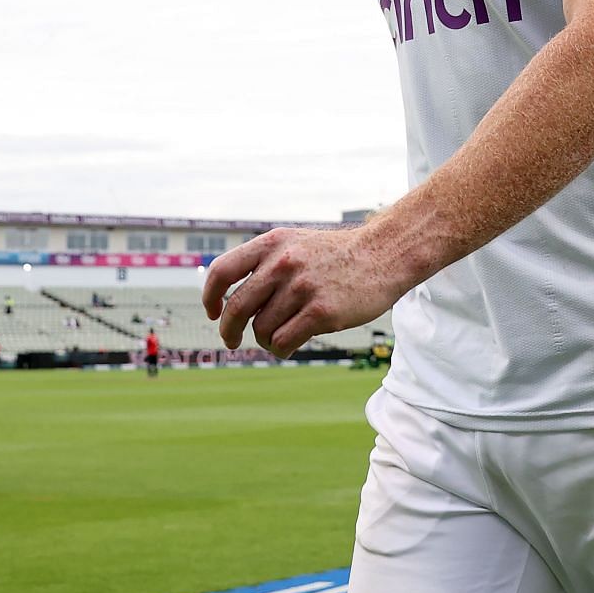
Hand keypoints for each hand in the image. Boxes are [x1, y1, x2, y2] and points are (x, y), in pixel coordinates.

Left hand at [201, 225, 406, 358]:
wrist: (383, 254)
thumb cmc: (336, 255)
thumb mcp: (295, 243)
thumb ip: (265, 262)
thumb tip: (230, 299)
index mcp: (272, 243)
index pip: (222, 270)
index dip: (210, 296)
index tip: (212, 313)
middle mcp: (282, 263)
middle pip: (236, 308)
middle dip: (229, 331)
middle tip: (232, 341)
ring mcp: (302, 287)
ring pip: (261, 329)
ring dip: (265, 340)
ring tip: (281, 335)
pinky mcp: (321, 312)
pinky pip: (283, 341)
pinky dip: (281, 349)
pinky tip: (289, 346)